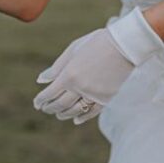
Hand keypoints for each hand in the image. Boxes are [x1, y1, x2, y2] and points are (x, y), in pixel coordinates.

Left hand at [33, 8, 163, 123]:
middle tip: (45, 109)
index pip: (50, 93)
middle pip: (60, 104)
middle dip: (50, 108)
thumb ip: (57, 67)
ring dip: (64, 114)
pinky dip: (83, 117)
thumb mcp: (74, 49)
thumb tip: (40, 81)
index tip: (36, 104)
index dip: (41, 100)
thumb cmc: (98, 42)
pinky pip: (92, 112)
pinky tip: (76, 119)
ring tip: (59, 114)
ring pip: (75, 111)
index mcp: (69, 74)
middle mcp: (80, 88)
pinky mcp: (108, 99)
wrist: (127, 45)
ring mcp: (95, 95)